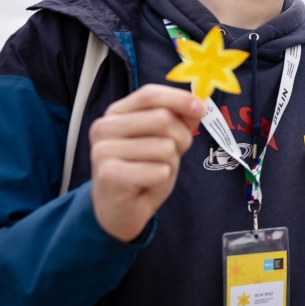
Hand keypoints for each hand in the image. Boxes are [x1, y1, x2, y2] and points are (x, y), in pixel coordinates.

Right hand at [89, 85, 204, 241]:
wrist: (120, 210)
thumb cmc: (143, 170)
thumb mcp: (164, 139)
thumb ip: (179, 119)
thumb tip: (200, 103)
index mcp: (116, 113)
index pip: (150, 94)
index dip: (179, 98)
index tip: (201, 108)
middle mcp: (104, 127)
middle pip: (163, 119)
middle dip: (181, 138)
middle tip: (172, 155)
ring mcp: (103, 150)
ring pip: (164, 146)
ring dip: (171, 162)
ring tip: (155, 171)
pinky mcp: (109, 174)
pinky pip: (159, 170)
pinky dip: (163, 179)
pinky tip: (147, 184)